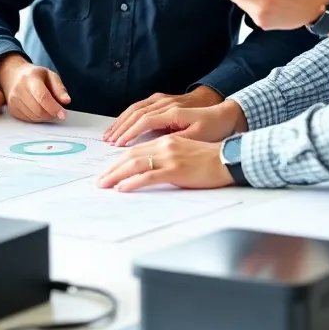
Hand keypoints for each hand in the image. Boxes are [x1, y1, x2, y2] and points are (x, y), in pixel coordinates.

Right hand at [0, 55, 70, 122]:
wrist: (14, 76)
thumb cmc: (35, 76)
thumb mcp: (50, 76)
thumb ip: (59, 89)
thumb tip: (66, 101)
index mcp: (31, 78)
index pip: (42, 96)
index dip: (54, 108)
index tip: (63, 114)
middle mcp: (19, 89)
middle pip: (38, 110)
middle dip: (51, 114)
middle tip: (56, 110)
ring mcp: (13, 100)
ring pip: (34, 117)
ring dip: (44, 117)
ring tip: (47, 107)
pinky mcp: (12, 109)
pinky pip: (28, 120)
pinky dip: (37, 118)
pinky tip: (38, 110)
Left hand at [97, 136, 233, 191]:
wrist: (229, 159)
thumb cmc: (210, 159)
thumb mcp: (184, 152)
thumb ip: (166, 156)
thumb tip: (149, 169)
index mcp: (165, 141)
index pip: (135, 150)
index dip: (119, 160)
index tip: (108, 170)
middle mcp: (164, 146)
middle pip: (130, 156)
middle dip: (112, 168)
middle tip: (99, 180)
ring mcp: (169, 157)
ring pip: (135, 164)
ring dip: (116, 175)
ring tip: (104, 184)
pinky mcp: (175, 170)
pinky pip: (148, 176)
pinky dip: (133, 182)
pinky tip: (122, 188)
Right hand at [109, 98, 247, 147]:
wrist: (223, 112)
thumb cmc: (212, 127)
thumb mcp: (198, 137)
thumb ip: (178, 141)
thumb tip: (157, 147)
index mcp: (173, 112)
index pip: (145, 120)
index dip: (130, 132)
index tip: (118, 144)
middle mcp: (165, 102)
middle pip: (136, 113)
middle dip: (120, 127)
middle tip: (107, 141)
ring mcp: (163, 100)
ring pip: (135, 108)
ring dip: (121, 121)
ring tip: (109, 134)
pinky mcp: (162, 101)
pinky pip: (140, 106)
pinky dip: (127, 116)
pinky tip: (121, 124)